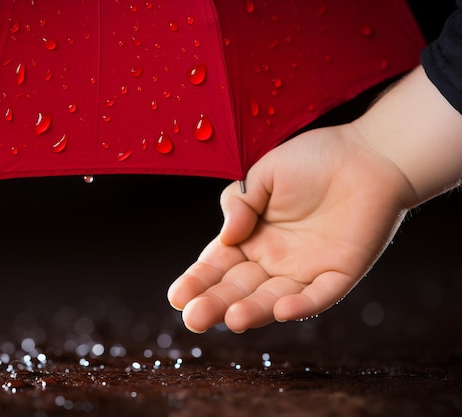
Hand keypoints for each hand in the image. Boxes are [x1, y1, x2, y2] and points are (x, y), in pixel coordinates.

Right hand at [168, 124, 412, 332]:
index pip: (217, 265)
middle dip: (215, 304)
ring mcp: (305, 270)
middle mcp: (273, 259)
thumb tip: (227, 235)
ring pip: (273, 298)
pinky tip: (281, 310)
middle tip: (194, 319)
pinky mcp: (339, 274)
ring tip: (232, 319)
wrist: (369, 154)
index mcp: (251, 237)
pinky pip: (319, 296)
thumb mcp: (263, 173)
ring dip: (253, 311)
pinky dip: (302, 306)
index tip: (177, 296)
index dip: (197, 281)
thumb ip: (238, 201)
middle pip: (239, 288)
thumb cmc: (315, 160)